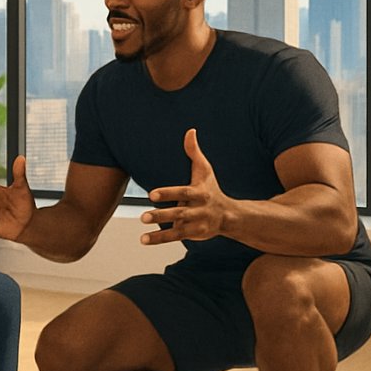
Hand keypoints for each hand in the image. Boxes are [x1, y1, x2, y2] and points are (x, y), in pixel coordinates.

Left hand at [141, 129, 229, 244]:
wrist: (228, 215)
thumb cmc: (211, 188)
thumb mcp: (205, 170)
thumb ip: (194, 152)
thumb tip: (190, 130)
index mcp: (200, 193)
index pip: (183, 192)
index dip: (168, 193)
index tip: (151, 194)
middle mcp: (198, 209)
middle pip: (179, 212)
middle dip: (161, 215)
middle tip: (143, 216)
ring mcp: (196, 223)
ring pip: (177, 228)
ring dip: (159, 232)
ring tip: (142, 233)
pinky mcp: (193, 233)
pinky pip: (175, 237)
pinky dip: (160, 239)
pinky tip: (145, 240)